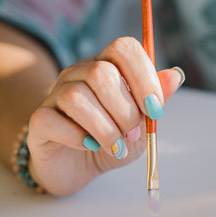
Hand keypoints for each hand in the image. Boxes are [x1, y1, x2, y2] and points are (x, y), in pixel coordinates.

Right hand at [27, 37, 183, 194]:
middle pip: (101, 73)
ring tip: (114, 146)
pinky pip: (53, 120)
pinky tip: (88, 146)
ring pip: (77, 97)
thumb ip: (156, 99)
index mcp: (107, 66)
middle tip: (131, 135)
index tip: (155, 110)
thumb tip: (176, 75)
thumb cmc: (111, 141)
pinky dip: (78, 137)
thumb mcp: (141, 123)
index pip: (124, 48)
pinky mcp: (39, 120)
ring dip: (104, 128)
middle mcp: (79, 74)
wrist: (79, 168)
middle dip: (125, 111)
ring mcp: (55, 94)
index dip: (144, 77)